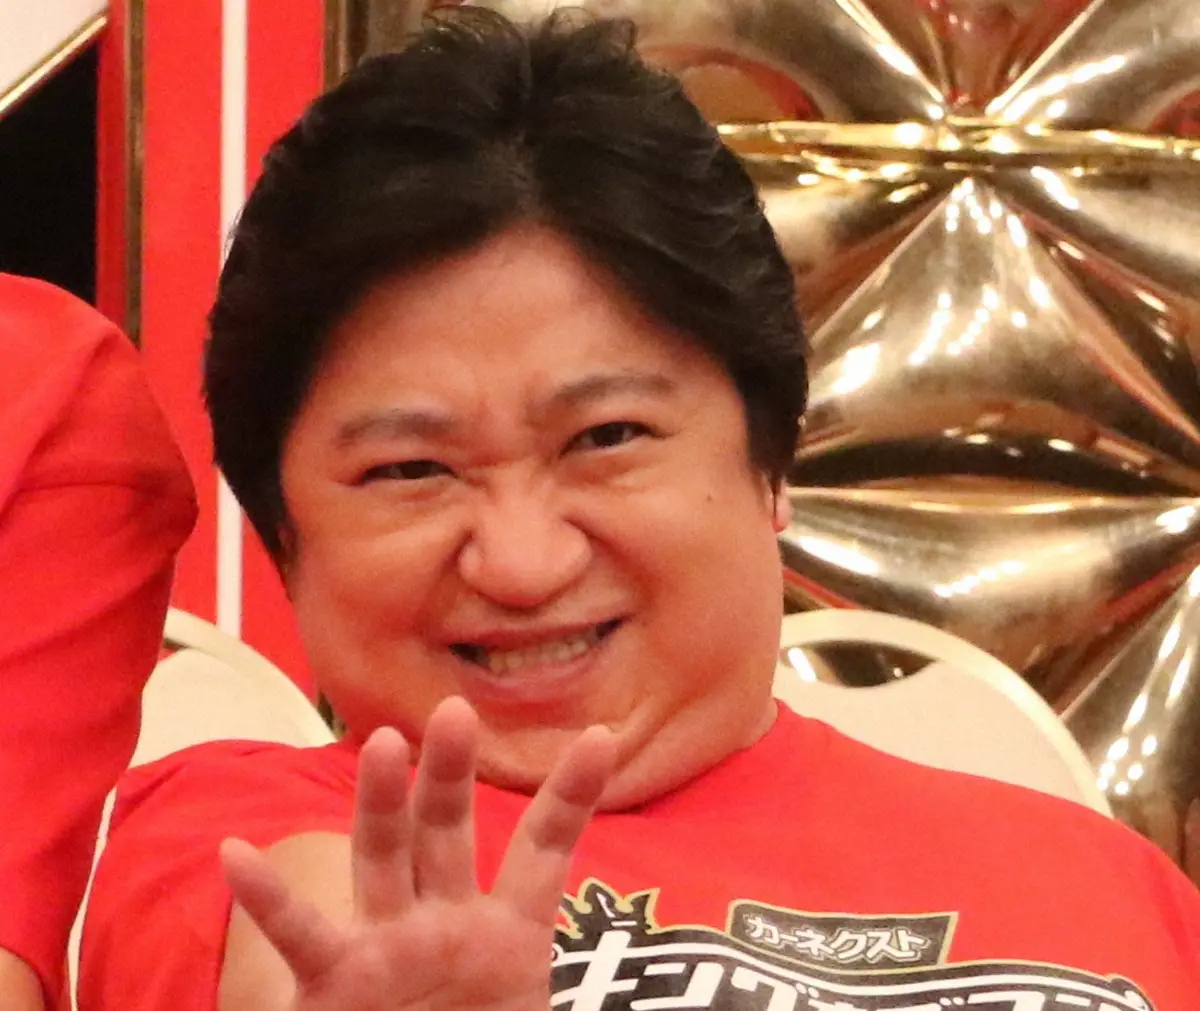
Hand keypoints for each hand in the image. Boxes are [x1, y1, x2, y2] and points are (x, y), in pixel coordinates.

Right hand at [220, 697, 615, 1010]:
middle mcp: (444, 921)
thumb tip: (655, 942)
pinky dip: (268, 900)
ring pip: (382, 859)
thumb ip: (556, 968)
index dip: (570, 793)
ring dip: (381, 803)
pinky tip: (239, 853)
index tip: (604, 735)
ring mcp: (388, 945)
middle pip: (448, 831)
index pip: (545, 848)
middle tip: (456, 712)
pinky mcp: (333, 984)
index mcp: (507, 932)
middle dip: (451, 774)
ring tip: (384, 745)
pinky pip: (301, 936)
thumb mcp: (532, 1008)